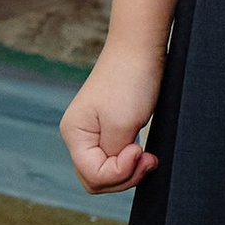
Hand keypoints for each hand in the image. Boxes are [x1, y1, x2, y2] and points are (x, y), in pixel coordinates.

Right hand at [61, 41, 162, 193]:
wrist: (140, 46)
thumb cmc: (130, 80)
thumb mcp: (121, 124)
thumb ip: (113, 157)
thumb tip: (112, 175)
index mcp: (75, 135)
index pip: (92, 176)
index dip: (119, 172)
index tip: (139, 150)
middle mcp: (79, 136)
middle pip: (97, 178)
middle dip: (125, 175)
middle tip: (148, 158)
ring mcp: (94, 132)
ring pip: (106, 170)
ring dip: (129, 170)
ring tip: (149, 156)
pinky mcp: (110, 127)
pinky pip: (115, 157)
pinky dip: (131, 160)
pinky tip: (144, 151)